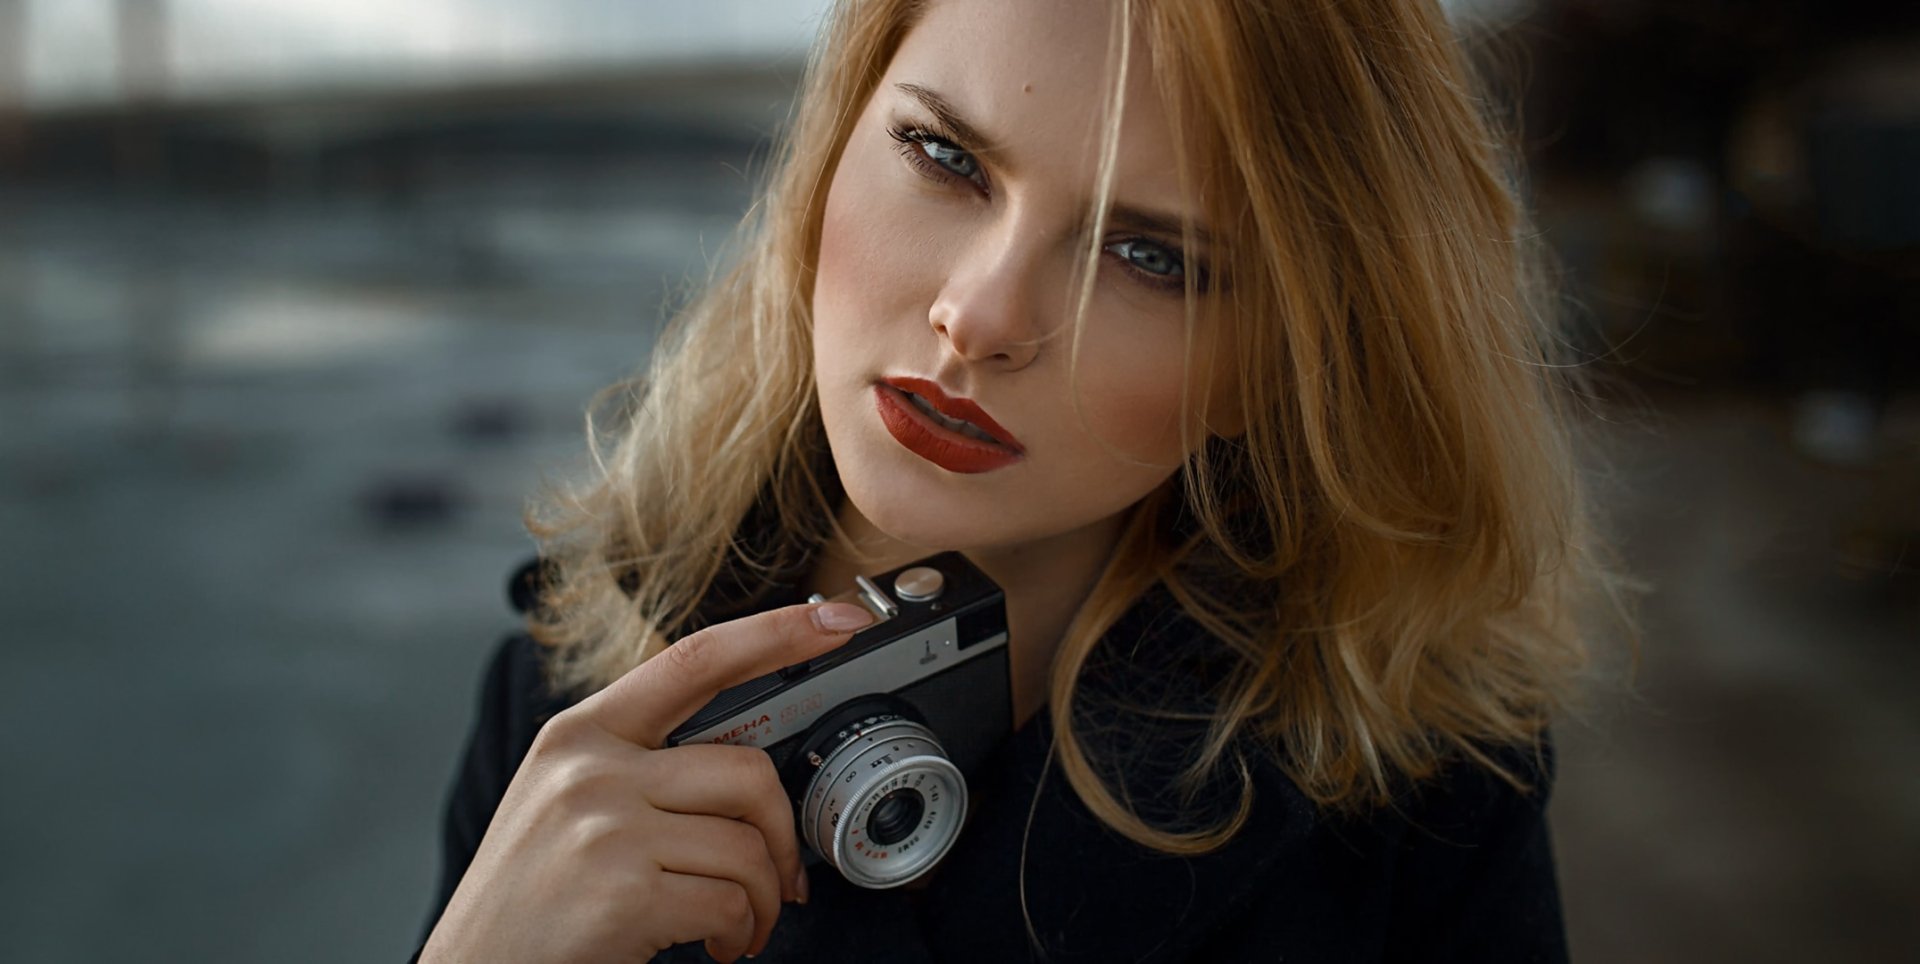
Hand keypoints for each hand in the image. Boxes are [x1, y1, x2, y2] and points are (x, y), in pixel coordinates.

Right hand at [420, 601, 876, 962]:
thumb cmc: (530, 900)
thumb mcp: (563, 802)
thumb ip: (637, 765)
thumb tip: (744, 766)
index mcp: (581, 734)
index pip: (695, 659)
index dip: (777, 632)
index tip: (840, 618)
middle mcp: (590, 771)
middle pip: (747, 772)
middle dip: (780, 837)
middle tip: (775, 881)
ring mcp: (604, 829)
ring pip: (748, 846)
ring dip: (761, 901)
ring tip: (734, 925)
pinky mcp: (622, 893)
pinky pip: (730, 901)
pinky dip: (738, 933)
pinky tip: (712, 945)